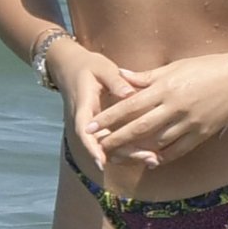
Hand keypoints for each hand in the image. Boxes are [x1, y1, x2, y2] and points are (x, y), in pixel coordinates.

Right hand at [47, 40, 141, 168]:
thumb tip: (130, 94)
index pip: (84, 131)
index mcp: (84, 106)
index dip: (92, 148)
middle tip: (150, 158)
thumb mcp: (101, 69)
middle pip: (102, 145)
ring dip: (130, 156)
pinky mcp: (101, 128)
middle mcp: (87, 122)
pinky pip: (113, 143)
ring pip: (109, 148)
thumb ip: (115, 81)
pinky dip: (129, 150)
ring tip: (154, 159)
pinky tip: (150, 153)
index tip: (103, 162)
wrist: (72, 68)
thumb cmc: (88, 67)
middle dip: (124, 155)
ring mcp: (94, 127)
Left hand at [89, 49, 227, 166]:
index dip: (109, 117)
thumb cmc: (208, 67)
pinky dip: (163, 157)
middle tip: (98, 147)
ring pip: (156, 142)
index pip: (131, 105)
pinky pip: (178, 149)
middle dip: (116, 138)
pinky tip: (150, 161)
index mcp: (166, 87)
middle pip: (139, 127)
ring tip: (118, 157)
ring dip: (135, 151)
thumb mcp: (176, 66)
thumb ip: (147, 76)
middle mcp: (175, 106)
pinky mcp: (202, 133)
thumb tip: (122, 78)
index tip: (91, 126)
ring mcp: (189, 122)